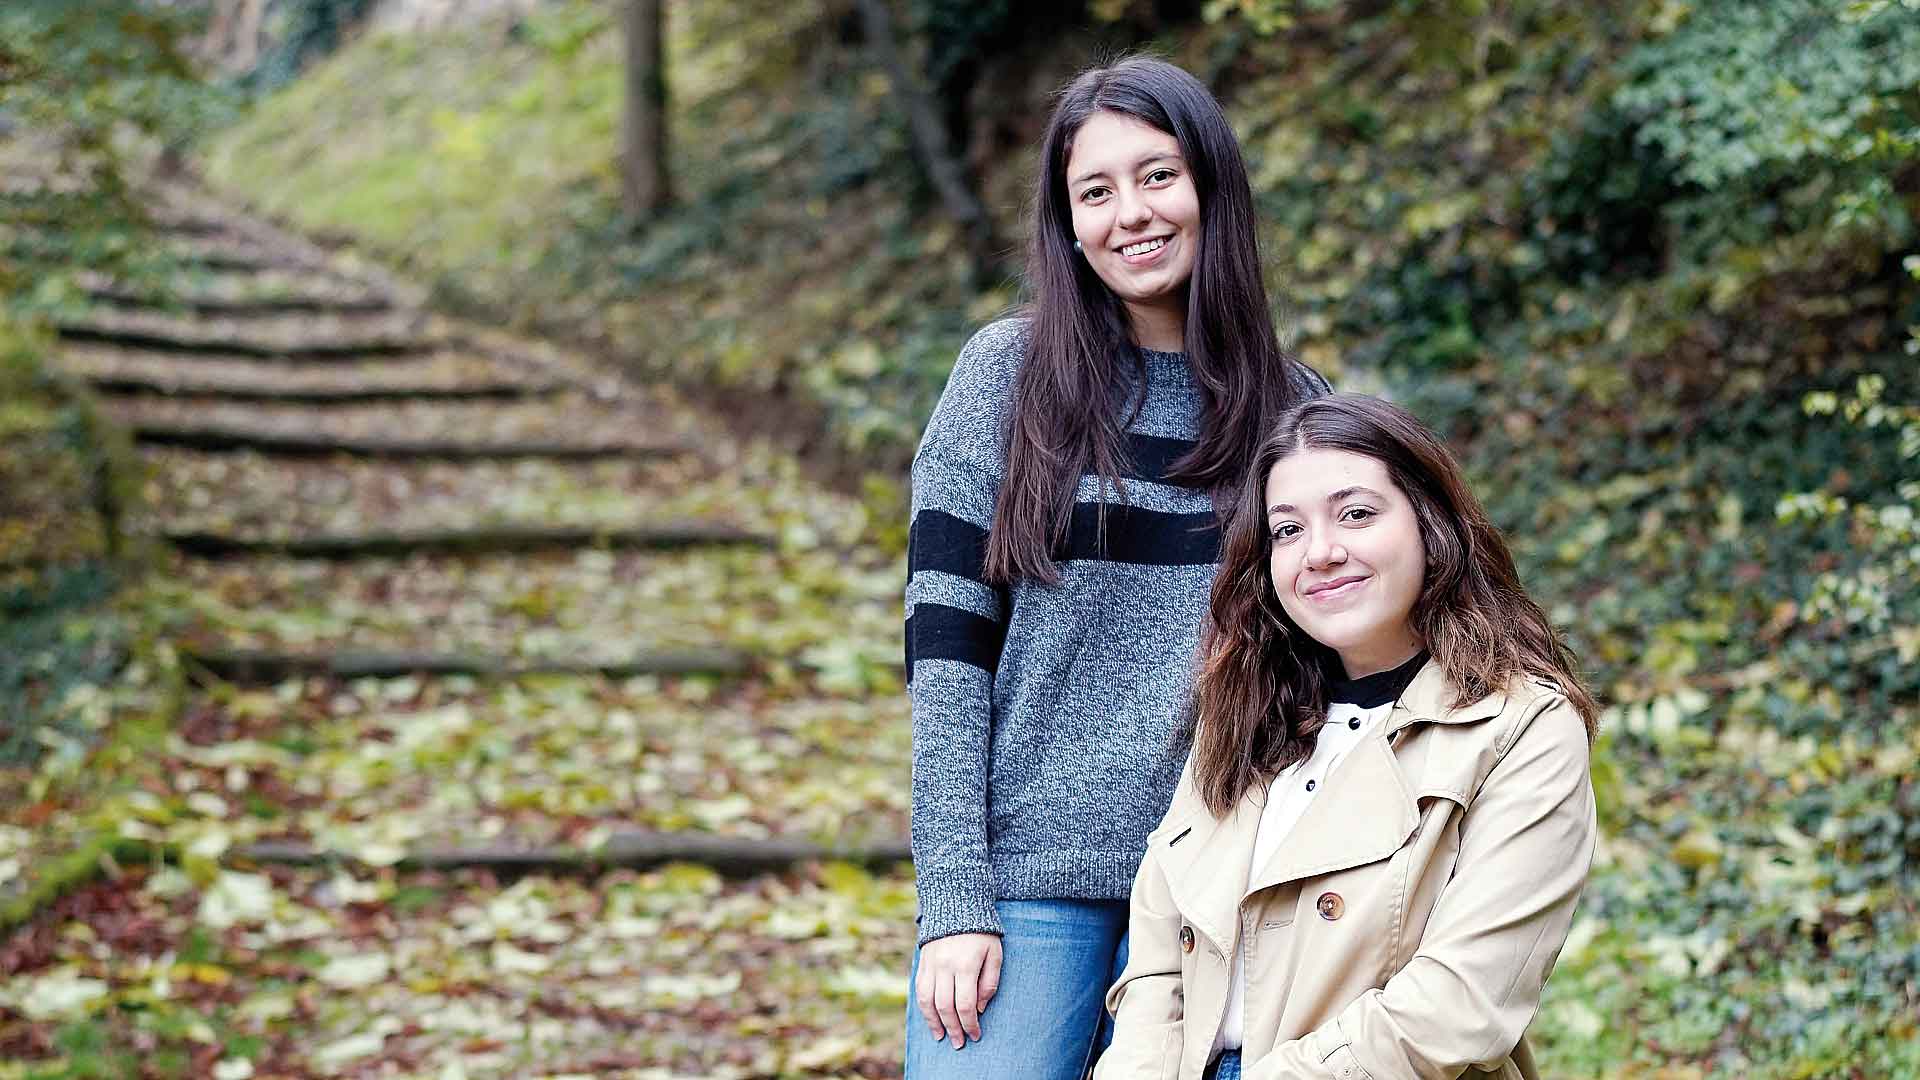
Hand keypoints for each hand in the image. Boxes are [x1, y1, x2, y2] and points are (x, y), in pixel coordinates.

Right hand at [914, 932, 1002, 1048]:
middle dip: (953, 1029)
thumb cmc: (982, 933)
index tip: (976, 1035)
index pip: (965, 1005)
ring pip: (928, 1001)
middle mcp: (945, 966)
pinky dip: (924, 1008)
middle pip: (945, 1007)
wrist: (957, 906)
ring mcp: (931, 965)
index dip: (970, 1024)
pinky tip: (931, 1019)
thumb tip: (979, 1009)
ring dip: (934, 1023)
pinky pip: (919, 991)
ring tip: (942, 1037)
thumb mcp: (995, 954)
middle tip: (960, 1043)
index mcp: (965, 965)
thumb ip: (989, 982)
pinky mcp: (922, 963)